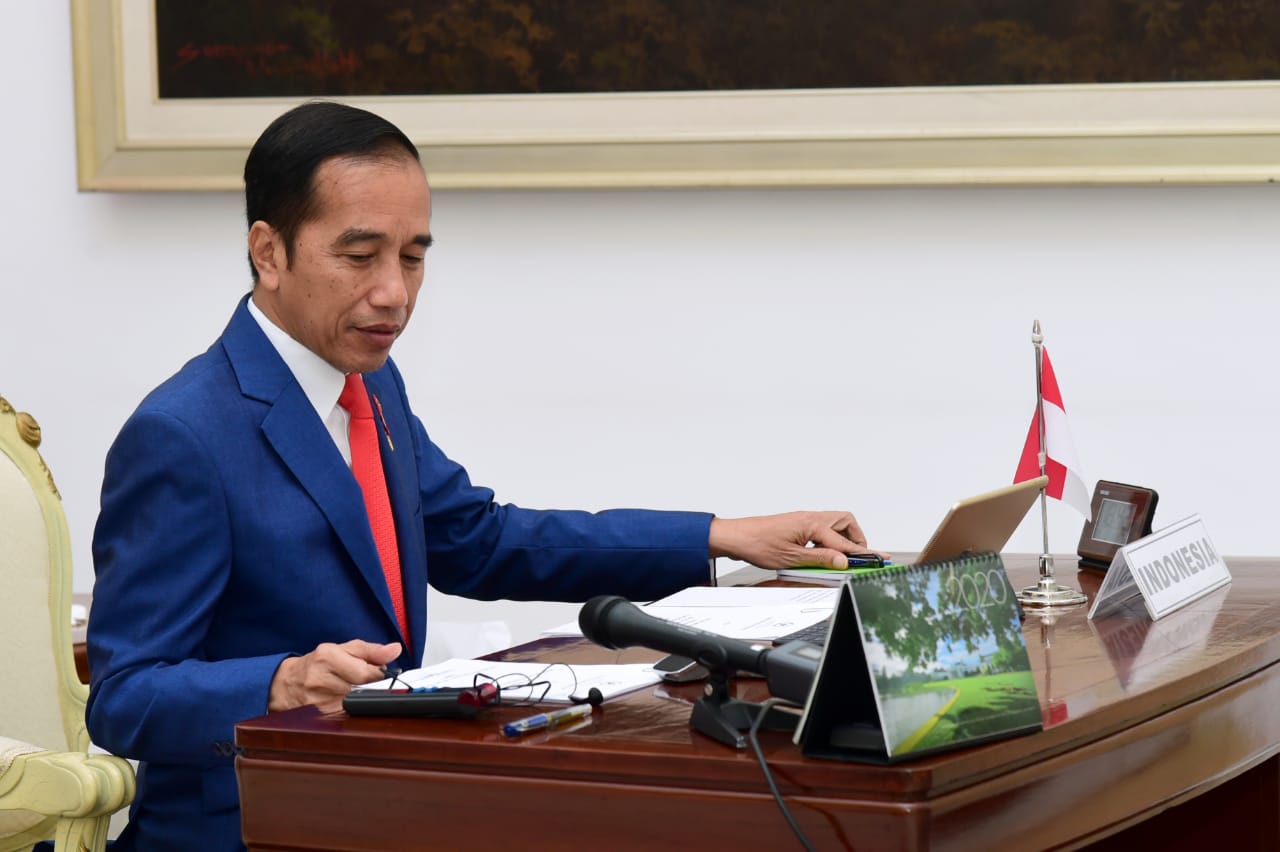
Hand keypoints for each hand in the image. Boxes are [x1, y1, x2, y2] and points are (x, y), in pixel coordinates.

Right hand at [268, 639, 401, 712]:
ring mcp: (317, 702)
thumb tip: (395, 650)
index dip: (378, 675)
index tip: (378, 674)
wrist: (286, 685)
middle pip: (362, 690)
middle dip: (368, 688)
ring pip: (355, 706)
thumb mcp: (342, 649)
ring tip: (347, 691)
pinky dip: (349, 711)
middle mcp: (321, 679)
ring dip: (358, 700)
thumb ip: (371, 650)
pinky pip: (346, 717)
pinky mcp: (318, 718)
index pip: (367, 672)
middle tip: (361, 683)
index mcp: (328, 657)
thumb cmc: (316, 664)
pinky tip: (341, 703)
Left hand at [708, 511, 883, 569]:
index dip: (861, 553)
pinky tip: (822, 553)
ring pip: (833, 524)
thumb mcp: (791, 558)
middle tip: (859, 556)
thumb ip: (820, 559)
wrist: (736, 537)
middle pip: (844, 521)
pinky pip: (820, 529)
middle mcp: (809, 518)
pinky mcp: (796, 526)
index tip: (876, 560)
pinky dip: (827, 540)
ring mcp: (803, 521)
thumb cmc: (757, 544)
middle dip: (856, 538)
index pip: (843, 542)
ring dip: (841, 539)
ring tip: (842, 556)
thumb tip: (842, 560)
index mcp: (811, 524)